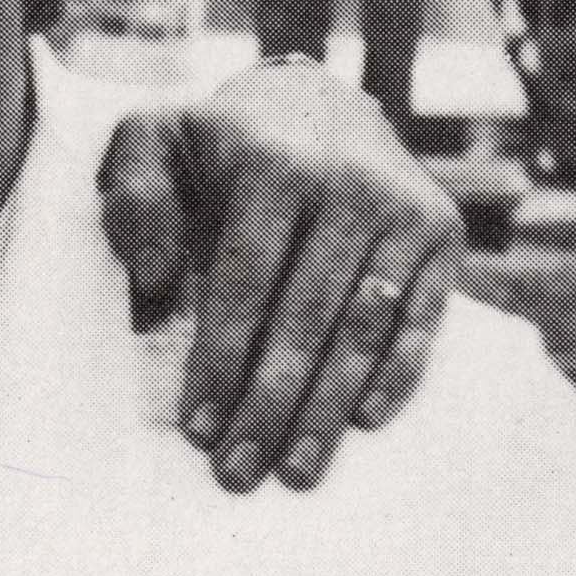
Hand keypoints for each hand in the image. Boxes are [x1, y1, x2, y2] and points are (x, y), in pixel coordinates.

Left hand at [96, 59, 460, 490]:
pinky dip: (397, 373)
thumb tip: (153, 278)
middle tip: (238, 474)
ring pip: (365, 329)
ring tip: (295, 472)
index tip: (199, 429)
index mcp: (274, 163)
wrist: (315, 102)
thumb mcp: (151, 139)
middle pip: (307, 319)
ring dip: (329, 409)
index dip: (222, 361)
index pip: (245, 283)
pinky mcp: (443, 232)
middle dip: (271, 405)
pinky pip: (422, 318)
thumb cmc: (215, 143)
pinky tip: (365, 423)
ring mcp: (405, 208)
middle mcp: (350, 183)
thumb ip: (132, 195)